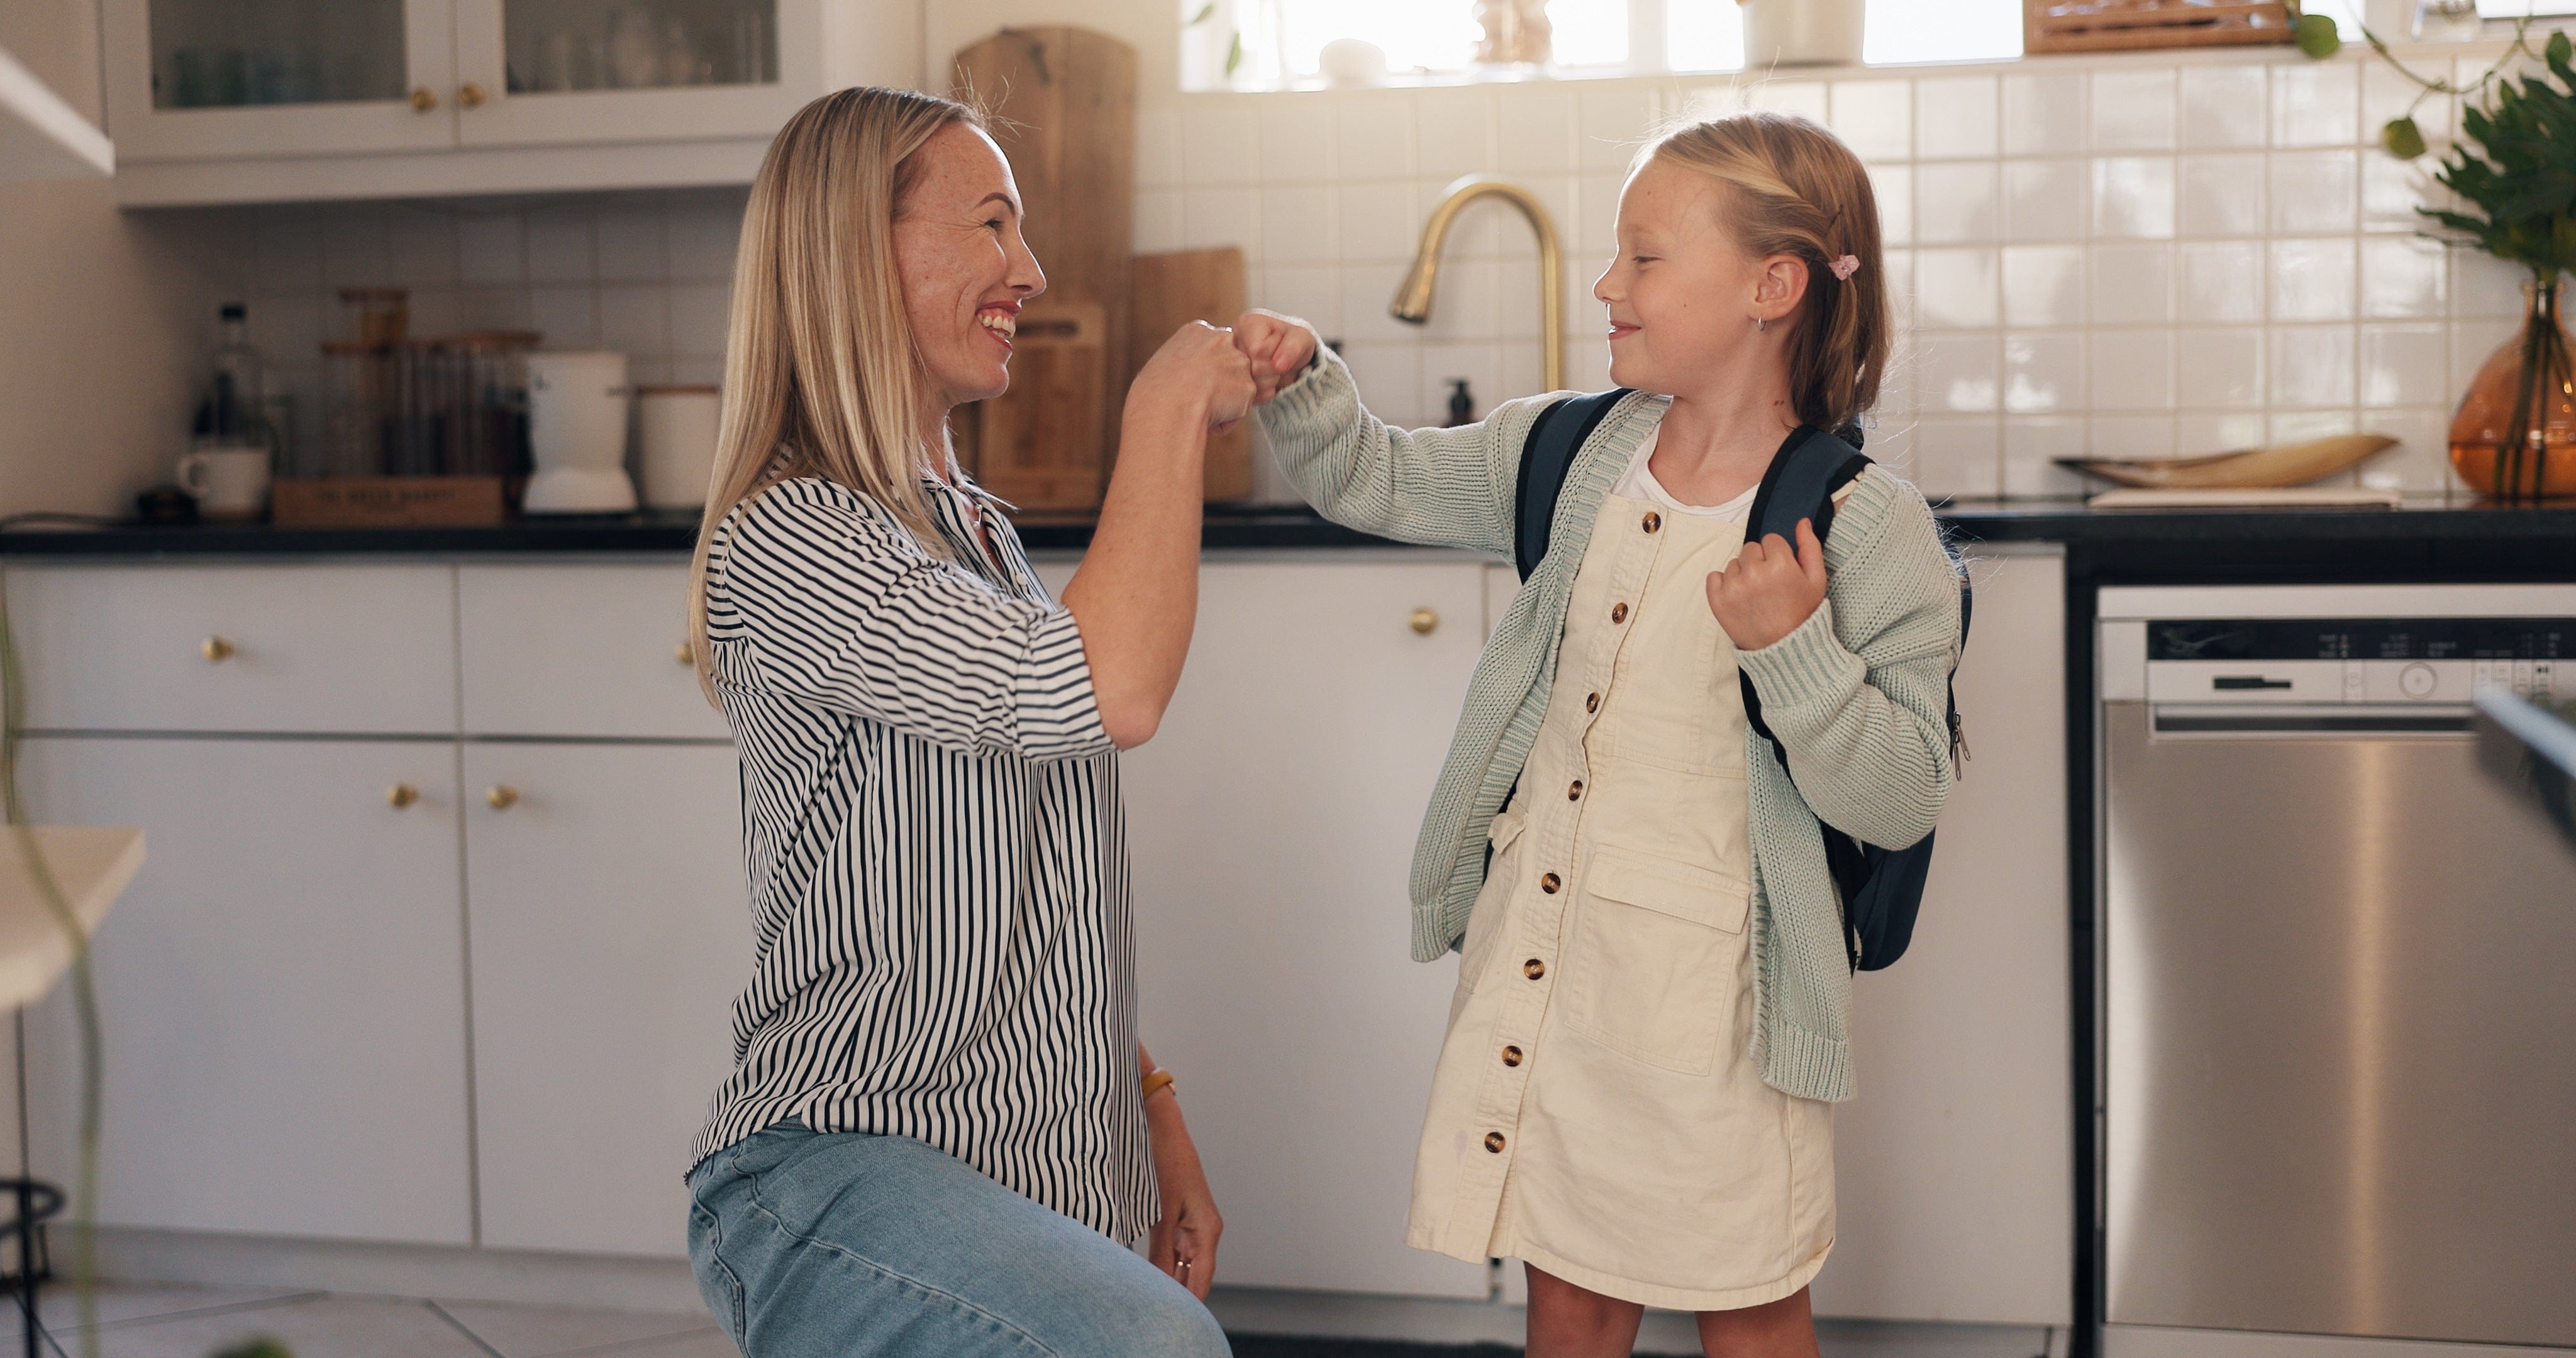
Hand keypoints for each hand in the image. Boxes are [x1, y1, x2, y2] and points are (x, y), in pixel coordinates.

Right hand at [1132, 320, 1256, 431]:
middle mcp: (1222, 339)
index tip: (1188, 383)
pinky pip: (1238, 410)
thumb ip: (1185, 362)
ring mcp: (1238, 362)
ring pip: (1234, 388)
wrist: (1169, 406)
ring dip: (1222, 402)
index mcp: (1197, 330)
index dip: (1202, 371)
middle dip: (1218, 383)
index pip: (1211, 349)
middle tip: (1195, 397)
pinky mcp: (1248, 387)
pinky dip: (1225, 419)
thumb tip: (1192, 379)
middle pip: (1228, 365)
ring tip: (1198, 407)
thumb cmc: (1155, 392)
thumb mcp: (1163, 364)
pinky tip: (1208, 416)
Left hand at [1144, 1089, 1222, 1298]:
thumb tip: (1160, 1284)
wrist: (1164, 1131)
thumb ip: (1162, 1251)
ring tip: (1153, 1300)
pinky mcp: (1182, 1219)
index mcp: (1207, 1230)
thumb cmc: (1166, 1166)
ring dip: (1171, 1280)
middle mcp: (1205, 1231)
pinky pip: (1176, 1251)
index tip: (1178, 1319)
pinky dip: (1166, 1264)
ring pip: (1185, 1264)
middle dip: (1180, 1295)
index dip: (1191, 1302)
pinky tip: (1150, 1275)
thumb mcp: (1161, 1213)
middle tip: (1160, 1314)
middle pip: (1195, 1274)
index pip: (1202, 1278)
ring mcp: (1194, 1226)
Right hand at [1227, 309, 1320, 404]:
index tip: (1280, 347)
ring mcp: (1229, 366)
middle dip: (1274, 370)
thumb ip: (1293, 346)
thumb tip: (1278, 365)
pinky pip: (1251, 397)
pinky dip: (1265, 393)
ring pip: (1251, 386)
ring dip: (1270, 383)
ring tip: (1272, 371)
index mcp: (1246, 324)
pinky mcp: (1233, 385)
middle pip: (1254, 369)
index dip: (1275, 354)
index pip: (1258, 349)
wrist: (1289, 360)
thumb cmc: (1292, 343)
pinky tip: (1266, 381)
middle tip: (1278, 362)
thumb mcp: (1301, 339)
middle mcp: (1231, 344)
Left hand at [1707, 518, 1827, 650]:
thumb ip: (1810, 546)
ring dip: (1742, 574)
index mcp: (1780, 564)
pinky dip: (1722, 585)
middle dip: (1759, 562)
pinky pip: (1713, 577)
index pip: (1771, 540)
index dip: (1777, 555)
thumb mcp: (1816, 579)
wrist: (1785, 649)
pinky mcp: (1717, 600)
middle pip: (1750, 549)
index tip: (1781, 572)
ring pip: (1733, 563)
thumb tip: (1801, 521)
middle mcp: (1754, 572)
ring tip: (1755, 595)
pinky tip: (1739, 598)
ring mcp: (1733, 587)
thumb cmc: (1803, 613)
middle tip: (1769, 586)